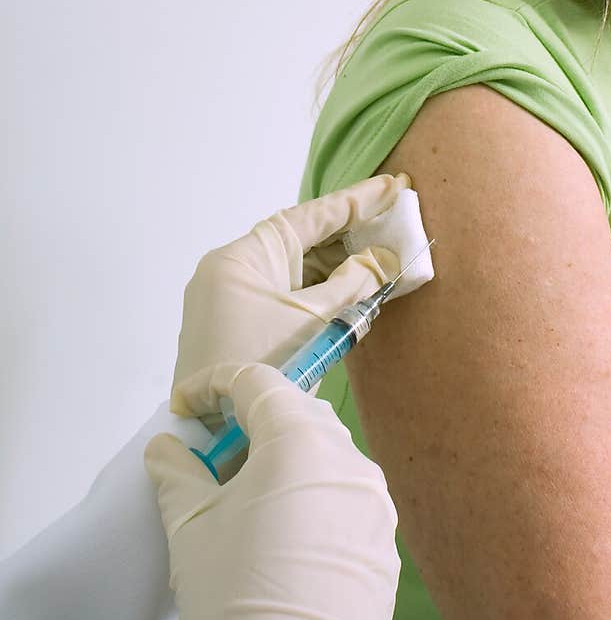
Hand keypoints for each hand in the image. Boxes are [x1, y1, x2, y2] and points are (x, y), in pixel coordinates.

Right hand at [145, 362, 398, 619]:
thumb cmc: (239, 600)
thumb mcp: (191, 528)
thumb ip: (177, 473)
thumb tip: (167, 450)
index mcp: (300, 440)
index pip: (256, 381)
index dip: (213, 386)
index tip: (185, 406)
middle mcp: (348, 461)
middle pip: (295, 414)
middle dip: (250, 422)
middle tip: (210, 448)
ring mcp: (373, 504)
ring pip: (323, 458)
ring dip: (283, 464)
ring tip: (241, 499)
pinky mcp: (381, 545)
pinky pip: (343, 502)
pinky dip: (310, 502)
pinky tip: (278, 536)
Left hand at [171, 172, 409, 412]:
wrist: (206, 433)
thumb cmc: (256, 370)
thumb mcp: (312, 324)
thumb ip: (351, 286)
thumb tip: (383, 260)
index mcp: (244, 257)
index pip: (309, 217)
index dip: (355, 201)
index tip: (391, 186)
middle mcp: (233, 268)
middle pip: (302, 241)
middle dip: (351, 238)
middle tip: (395, 225)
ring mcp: (233, 296)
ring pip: (295, 271)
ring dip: (338, 270)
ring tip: (384, 263)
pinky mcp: (239, 321)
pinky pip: (285, 294)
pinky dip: (318, 294)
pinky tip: (354, 295)